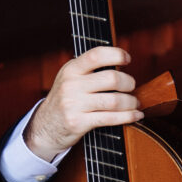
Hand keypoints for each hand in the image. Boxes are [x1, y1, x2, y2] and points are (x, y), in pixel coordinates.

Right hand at [22, 46, 141, 160]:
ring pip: (115, 100)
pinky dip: (129, 116)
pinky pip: (111, 118)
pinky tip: (136, 115)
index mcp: (71, 69)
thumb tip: (121, 59)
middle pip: (112, 78)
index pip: (96, 55)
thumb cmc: (66, 99)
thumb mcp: (70, 78)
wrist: (45, 126)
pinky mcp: (78, 122)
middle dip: (129, 82)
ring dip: (131, 102)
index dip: (116, 55)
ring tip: (134, 103)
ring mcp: (74, 104)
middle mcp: (71, 85)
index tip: (127, 59)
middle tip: (132, 86)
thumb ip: (90, 69)